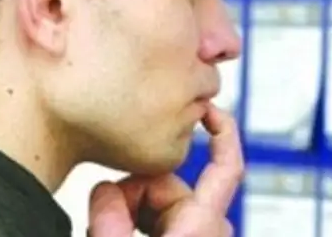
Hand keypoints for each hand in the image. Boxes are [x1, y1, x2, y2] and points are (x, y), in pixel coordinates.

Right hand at [88, 105, 243, 236]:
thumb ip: (109, 219)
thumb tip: (104, 188)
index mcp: (202, 226)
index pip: (227, 166)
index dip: (223, 131)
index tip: (207, 107)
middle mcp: (207, 228)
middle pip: (168, 182)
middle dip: (133, 193)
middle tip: (105, 219)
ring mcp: (196, 234)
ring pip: (158, 198)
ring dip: (131, 208)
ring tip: (108, 230)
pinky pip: (158, 215)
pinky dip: (135, 218)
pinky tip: (118, 232)